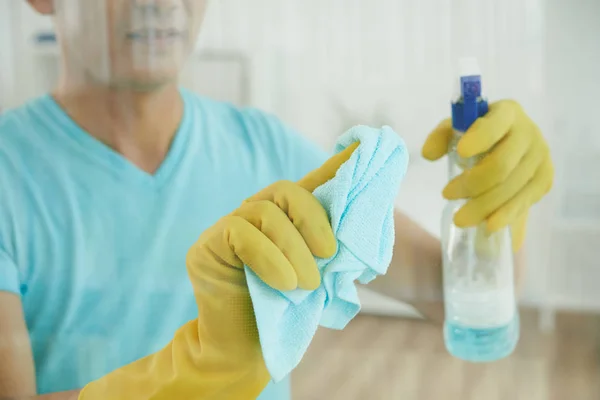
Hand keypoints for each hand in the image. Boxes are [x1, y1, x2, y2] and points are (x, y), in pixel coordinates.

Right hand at [79, 143, 357, 399]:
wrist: (246, 350)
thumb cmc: (285, 314)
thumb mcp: (318, 276)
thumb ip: (330, 247)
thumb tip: (361, 223)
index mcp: (285, 220)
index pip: (310, 184)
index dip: (336, 164)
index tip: (363, 146)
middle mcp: (255, 214)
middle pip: (286, 191)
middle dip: (314, 220)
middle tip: (330, 255)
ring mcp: (228, 226)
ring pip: (266, 213)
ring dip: (294, 249)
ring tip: (306, 284)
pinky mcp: (206, 245)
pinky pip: (240, 233)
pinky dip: (270, 258)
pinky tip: (284, 284)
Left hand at [422, 100, 553, 250]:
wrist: (507, 146)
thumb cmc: (475, 136)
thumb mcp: (456, 130)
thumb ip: (440, 137)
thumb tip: (428, 154)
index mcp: (506, 112)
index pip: (494, 126)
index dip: (479, 139)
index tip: (460, 153)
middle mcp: (529, 133)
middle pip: (500, 165)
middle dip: (471, 184)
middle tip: (446, 195)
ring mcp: (540, 157)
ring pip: (510, 188)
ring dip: (483, 206)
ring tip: (459, 218)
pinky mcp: (544, 179)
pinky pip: (524, 202)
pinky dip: (505, 215)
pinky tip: (488, 225)